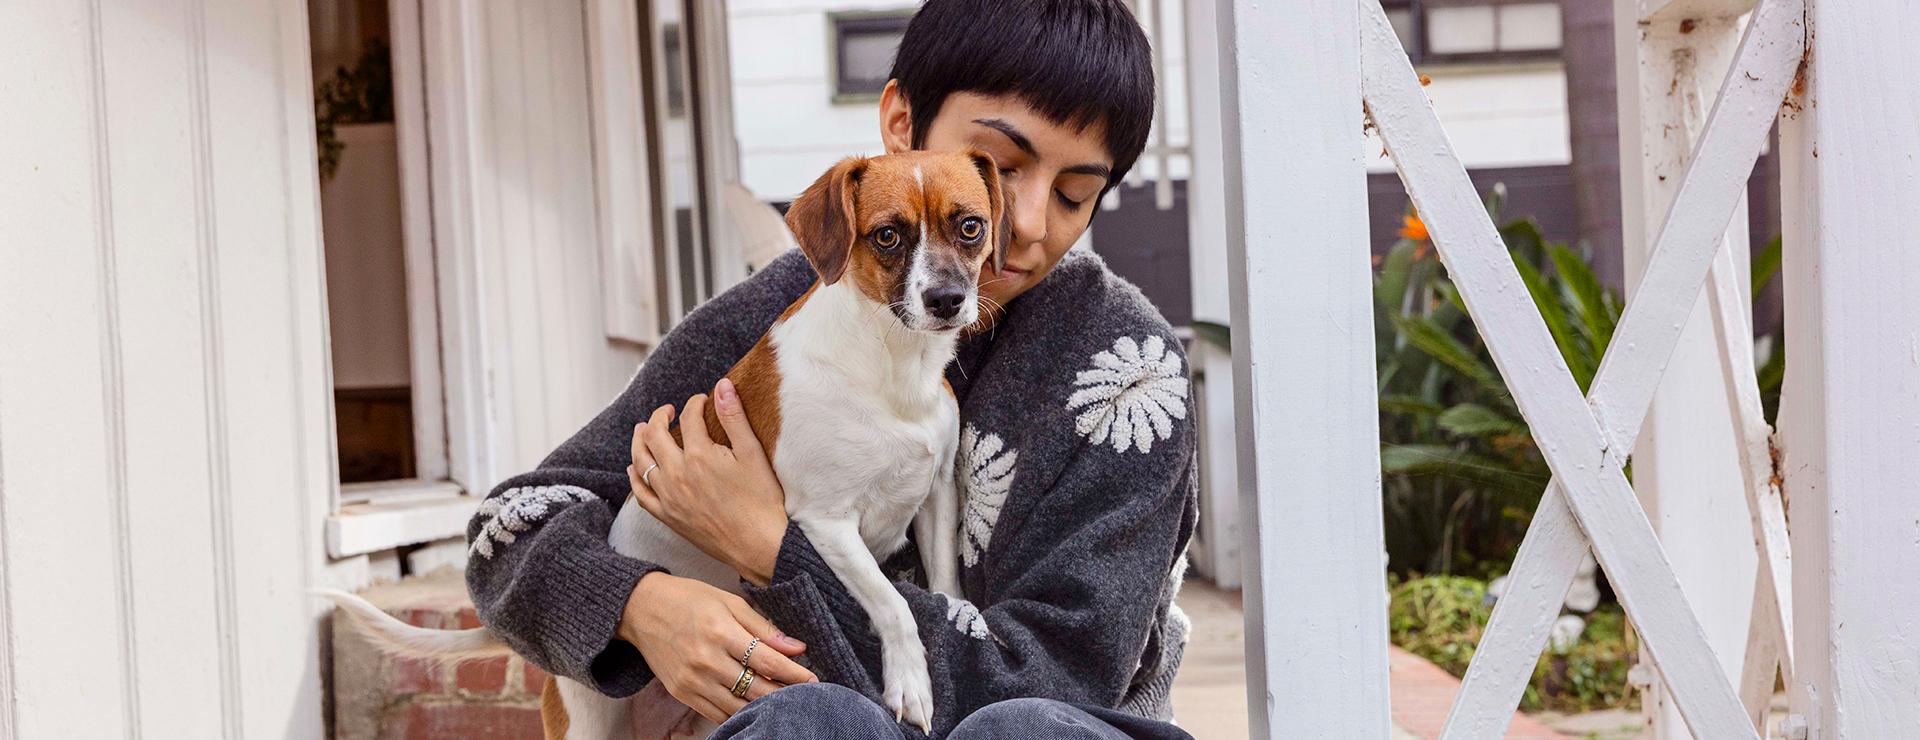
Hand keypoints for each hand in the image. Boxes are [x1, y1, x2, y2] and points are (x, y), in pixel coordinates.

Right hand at [619, 572, 815, 722]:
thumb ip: (763, 627)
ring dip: (764, 708)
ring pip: (738, 707)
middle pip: (757, 689)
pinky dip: (738, 714)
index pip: (768, 662)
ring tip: (784, 703)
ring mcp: (692, 681)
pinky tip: (754, 709)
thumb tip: (797, 648)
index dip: (795, 674)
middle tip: (805, 696)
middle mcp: (706, 660)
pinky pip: (717, 714)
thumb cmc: (690, 600)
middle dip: (786, 695)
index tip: (814, 679)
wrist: (641, 609)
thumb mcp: (729, 602)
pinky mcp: (682, 693)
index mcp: (721, 632)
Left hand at [630, 378, 788, 584]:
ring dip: (639, 441)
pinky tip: (634, 468)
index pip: (689, 417)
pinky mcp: (668, 516)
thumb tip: (722, 385)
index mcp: (699, 455)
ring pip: (641, 462)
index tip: (701, 401)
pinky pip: (640, 494)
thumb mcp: (753, 453)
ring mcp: (669, 497)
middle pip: (655, 435)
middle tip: (668, 411)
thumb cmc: (762, 499)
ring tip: (642, 429)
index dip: (694, 403)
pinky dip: (634, 477)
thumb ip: (734, 417)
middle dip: (660, 417)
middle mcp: (677, 474)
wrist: (759, 543)